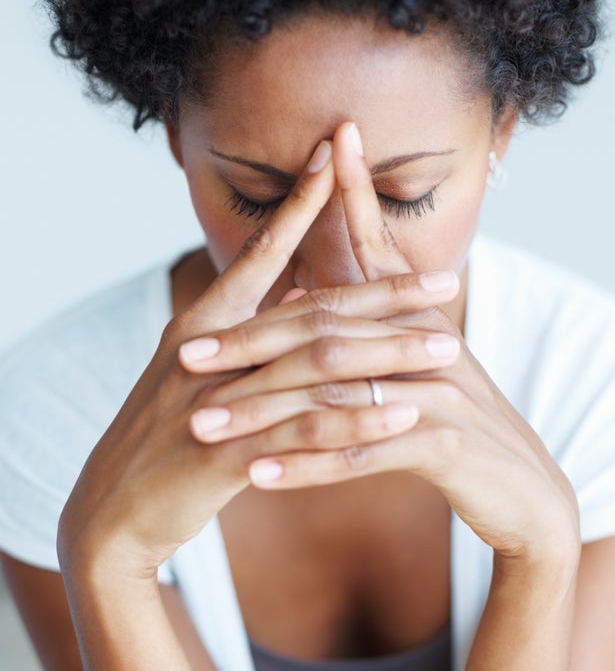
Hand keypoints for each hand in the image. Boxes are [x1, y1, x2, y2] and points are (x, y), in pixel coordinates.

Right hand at [57, 138, 460, 578]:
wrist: (110, 516)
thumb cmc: (166, 439)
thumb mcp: (202, 372)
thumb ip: (251, 328)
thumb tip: (300, 290)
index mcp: (204, 323)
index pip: (261, 251)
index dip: (301, 202)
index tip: (339, 154)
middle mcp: (208, 351)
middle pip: (311, 310)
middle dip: (383, 293)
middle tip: (447, 279)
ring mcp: (216, 401)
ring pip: (316, 368)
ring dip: (386, 356)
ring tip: (447, 348)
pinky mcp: (223, 455)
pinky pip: (302, 433)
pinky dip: (356, 422)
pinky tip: (403, 418)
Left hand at [180, 122, 579, 566]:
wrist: (528, 494)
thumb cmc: (459, 428)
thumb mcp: (418, 367)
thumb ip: (364, 325)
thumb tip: (295, 294)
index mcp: (421, 320)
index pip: (374, 250)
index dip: (348, 200)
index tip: (324, 149)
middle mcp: (431, 344)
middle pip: (329, 330)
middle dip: (252, 340)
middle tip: (186, 356)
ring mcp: (440, 393)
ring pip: (336, 394)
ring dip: (264, 411)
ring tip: (204, 426)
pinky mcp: (447, 446)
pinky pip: (363, 454)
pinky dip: (309, 466)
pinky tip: (259, 475)